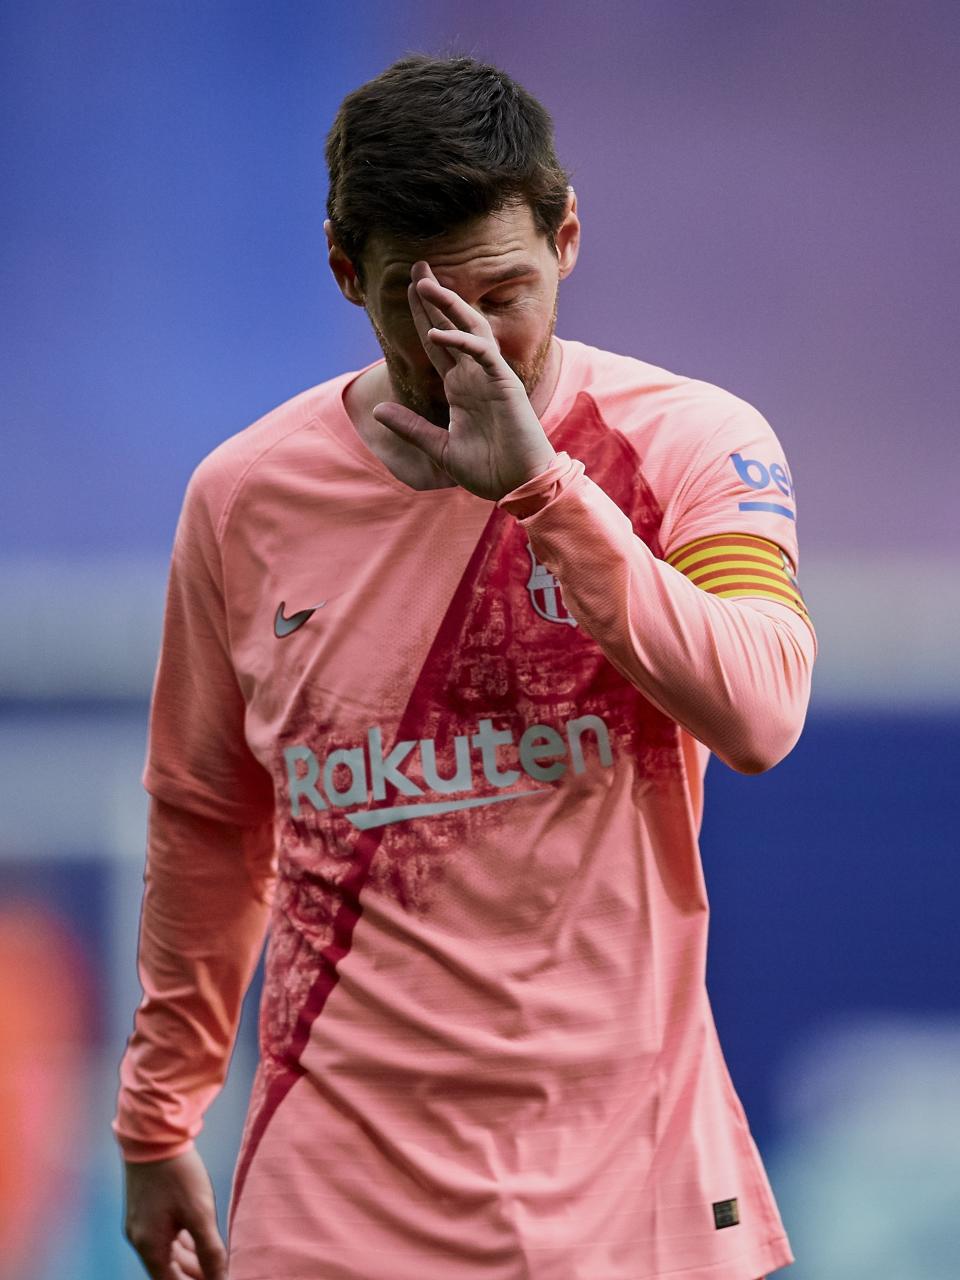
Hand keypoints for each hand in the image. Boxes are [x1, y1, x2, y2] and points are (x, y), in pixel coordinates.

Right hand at [123, 1148, 226, 1279]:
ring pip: (168, 1253)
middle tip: (218, 1273)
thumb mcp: (200, 1213)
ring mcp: (141, 1223)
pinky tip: (199, 1240)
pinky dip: (182, 1243)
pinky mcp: (146, 1208)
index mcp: (150, 1247)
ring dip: (190, 1260)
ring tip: (214, 1262)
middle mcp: (141, 1240)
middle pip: (168, 1271)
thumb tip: (221, 1278)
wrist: (154, 1134)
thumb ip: (211, 1251)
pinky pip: (165, 1236)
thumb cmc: (177, 1174)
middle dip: (193, 1275)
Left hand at [371, 261, 557, 501]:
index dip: (422, 317)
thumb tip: (378, 410)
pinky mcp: (504, 384)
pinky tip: (437, 334)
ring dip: (448, 306)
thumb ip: (410, 427)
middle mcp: (474, 376)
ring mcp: (490, 377)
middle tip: (417, 266)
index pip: (437, 344)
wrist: (519, 486)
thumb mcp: (439, 448)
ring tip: (423, 284)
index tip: (408, 291)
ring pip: (470, 329)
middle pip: (452, 325)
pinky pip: (481, 353)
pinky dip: (461, 342)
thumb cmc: (488, 470)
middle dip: (435, 297)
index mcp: (460, 387)